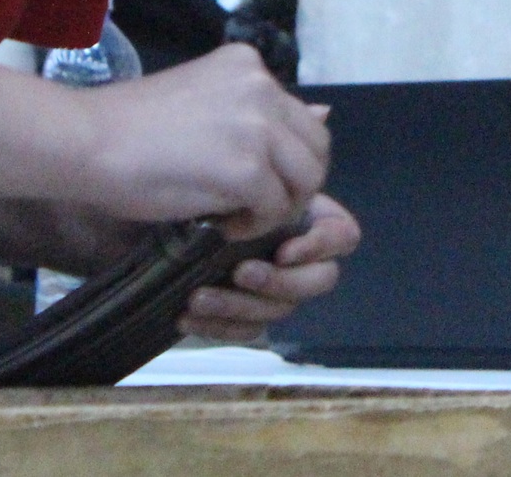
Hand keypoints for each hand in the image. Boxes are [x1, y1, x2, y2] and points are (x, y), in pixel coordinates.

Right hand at [81, 42, 329, 230]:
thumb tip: (325, 113)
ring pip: (306, 179)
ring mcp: (257, 125)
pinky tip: (221, 224)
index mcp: (248, 64)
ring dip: (278, 206)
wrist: (83, 141)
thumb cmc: (129, 128)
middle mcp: (262, 86)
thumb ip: (258, 110)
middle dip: (294, 183)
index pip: (299, 117)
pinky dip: (253, 225)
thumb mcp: (203, 101)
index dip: (283, 157)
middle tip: (253, 204)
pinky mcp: (247, 167)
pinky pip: (275, 207)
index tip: (249, 177)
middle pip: (315, 147)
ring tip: (236, 215)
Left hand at [178, 193, 360, 342]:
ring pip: (279, 310)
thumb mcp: (241, 178)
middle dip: (280, 281)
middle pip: (320, 281)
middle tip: (241, 272)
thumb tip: (268, 196)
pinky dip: (217, 327)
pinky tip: (186, 317)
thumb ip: (263, 189)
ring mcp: (277, 291)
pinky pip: (247, 331)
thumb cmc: (208, 192)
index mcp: (310, 220)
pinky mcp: (248, 317)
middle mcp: (301, 258)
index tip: (283, 251)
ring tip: (198, 297)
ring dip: (239, 306)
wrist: (167, 228)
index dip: (320, 247)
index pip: (343, 236)